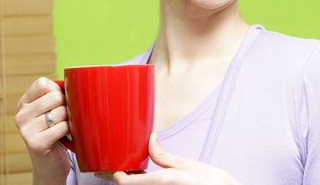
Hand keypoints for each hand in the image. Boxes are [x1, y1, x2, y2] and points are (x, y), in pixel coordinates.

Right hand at [15, 77, 69, 183]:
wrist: (50, 165)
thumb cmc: (56, 132)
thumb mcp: (52, 110)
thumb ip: (58, 94)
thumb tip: (78, 80)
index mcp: (24, 103)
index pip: (42, 83)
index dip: (57, 90)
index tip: (59, 103)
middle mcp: (21, 115)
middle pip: (55, 96)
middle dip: (66, 106)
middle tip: (63, 118)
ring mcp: (26, 130)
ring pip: (61, 111)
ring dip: (69, 120)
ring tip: (63, 129)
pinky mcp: (35, 143)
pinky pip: (63, 127)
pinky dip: (69, 131)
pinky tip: (64, 137)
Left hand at [95, 132, 241, 184]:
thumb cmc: (209, 180)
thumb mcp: (185, 164)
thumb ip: (163, 155)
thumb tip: (150, 139)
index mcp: (162, 181)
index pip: (127, 184)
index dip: (114, 176)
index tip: (109, 167)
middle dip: (121, 177)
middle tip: (112, 166)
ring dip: (131, 180)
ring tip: (126, 169)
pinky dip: (141, 183)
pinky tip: (141, 176)